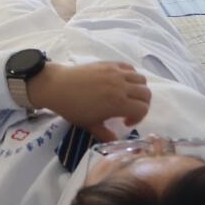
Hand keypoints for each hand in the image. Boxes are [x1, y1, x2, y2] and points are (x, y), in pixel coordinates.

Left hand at [26, 61, 150, 142]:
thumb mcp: (90, 125)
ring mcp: (116, 72)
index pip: (143, 109)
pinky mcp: (110, 63)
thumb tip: (116, 141)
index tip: (124, 122)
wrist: (58, 86)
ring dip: (138, 89)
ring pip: (141, 79)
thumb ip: (106, 134)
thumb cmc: (73, 108)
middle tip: (129, 110)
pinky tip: (121, 82)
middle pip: (146, 93)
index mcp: (118, 103)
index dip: (138, 118)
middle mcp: (121, 86)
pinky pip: (129, 68)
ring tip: (126, 95)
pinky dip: (131, 75)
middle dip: (142, 104)